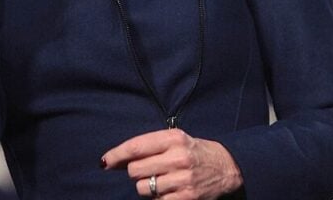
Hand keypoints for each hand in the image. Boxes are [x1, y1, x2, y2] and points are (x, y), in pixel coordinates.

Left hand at [103, 129, 242, 198]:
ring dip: (146, 187)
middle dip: (135, 172)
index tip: (105, 162)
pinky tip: (169, 191)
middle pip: (135, 170)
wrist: (227, 167)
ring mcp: (182, 179)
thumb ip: (149, 147)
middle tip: (148, 171)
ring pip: (143, 188)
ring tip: (162, 181)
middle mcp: (177, 157)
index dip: (116, 155)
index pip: (136, 147)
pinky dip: (158, 198)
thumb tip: (114, 160)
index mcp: (173, 138)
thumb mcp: (176, 140)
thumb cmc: (194, 152)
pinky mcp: (186, 197)